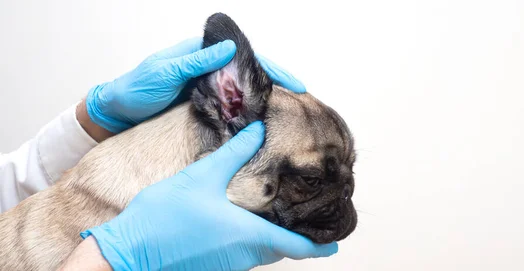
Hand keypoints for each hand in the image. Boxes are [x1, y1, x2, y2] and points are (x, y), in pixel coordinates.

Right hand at [80, 121, 336, 269]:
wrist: (128, 251)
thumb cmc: (163, 215)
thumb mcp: (202, 176)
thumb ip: (235, 152)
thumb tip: (258, 129)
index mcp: (247, 234)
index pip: (295, 246)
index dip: (318, 245)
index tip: (335, 241)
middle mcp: (242, 255)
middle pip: (281, 251)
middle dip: (298, 240)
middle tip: (310, 223)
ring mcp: (227, 265)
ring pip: (262, 254)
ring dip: (276, 240)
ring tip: (284, 220)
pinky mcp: (212, 266)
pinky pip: (243, 256)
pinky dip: (254, 243)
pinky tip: (245, 226)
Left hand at [86, 37, 305, 132]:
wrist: (116, 111)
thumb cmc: (135, 89)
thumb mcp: (165, 72)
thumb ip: (195, 62)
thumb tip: (228, 50)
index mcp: (200, 54)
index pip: (245, 57)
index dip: (273, 69)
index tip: (295, 84)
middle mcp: (207, 69)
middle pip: (250, 74)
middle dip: (276, 85)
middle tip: (301, 101)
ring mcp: (206, 89)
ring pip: (243, 92)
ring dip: (264, 101)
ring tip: (287, 113)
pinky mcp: (202, 106)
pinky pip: (230, 107)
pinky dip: (246, 114)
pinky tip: (258, 123)